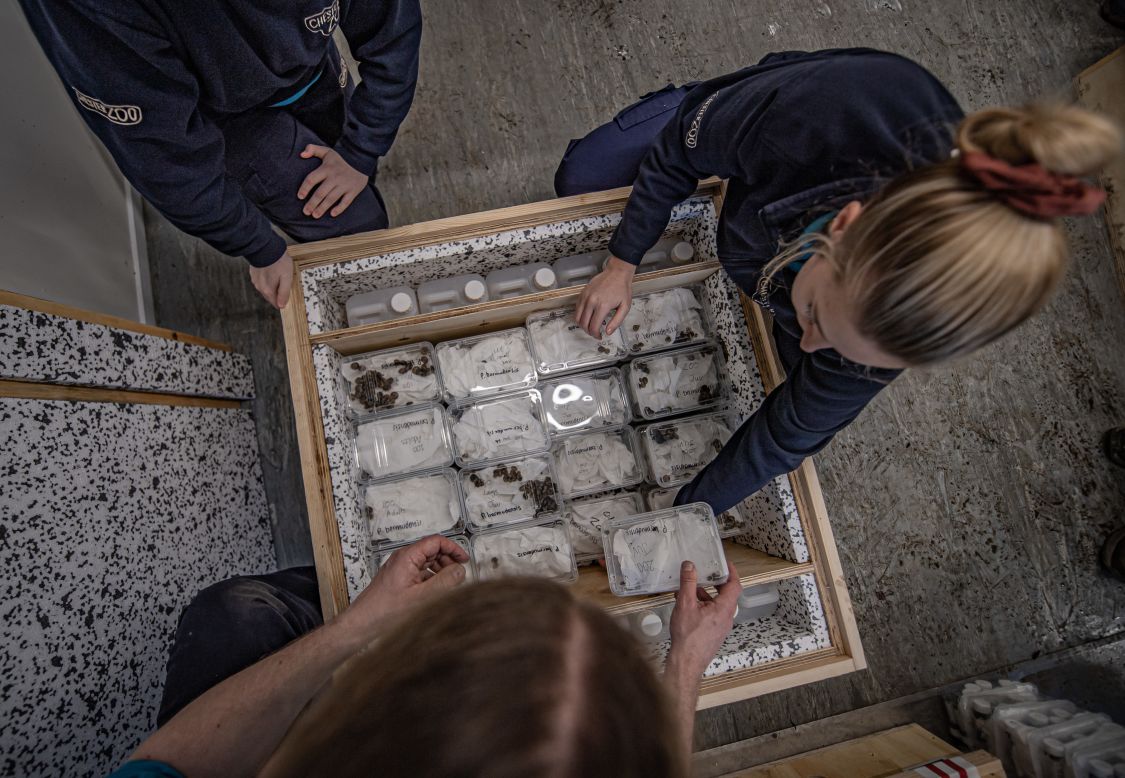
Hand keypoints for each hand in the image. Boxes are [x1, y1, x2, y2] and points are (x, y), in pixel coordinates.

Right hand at [248, 251, 293, 308]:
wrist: (266, 247)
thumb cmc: (279, 262)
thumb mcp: (287, 278)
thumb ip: (284, 293)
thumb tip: (281, 306)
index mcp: (267, 290)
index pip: (275, 303)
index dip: (282, 301)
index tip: (288, 295)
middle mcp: (259, 287)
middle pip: (270, 296)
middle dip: (278, 292)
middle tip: (285, 283)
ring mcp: (255, 280)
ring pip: (265, 288)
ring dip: (272, 285)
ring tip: (279, 275)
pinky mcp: (253, 273)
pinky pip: (262, 280)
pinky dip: (267, 278)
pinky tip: (272, 271)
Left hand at [297, 144, 368, 218]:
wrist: (361, 160)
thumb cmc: (340, 159)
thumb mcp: (327, 151)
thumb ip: (312, 149)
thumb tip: (301, 154)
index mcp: (326, 168)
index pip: (312, 179)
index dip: (304, 188)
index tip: (300, 196)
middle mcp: (335, 177)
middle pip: (320, 193)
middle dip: (312, 203)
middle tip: (305, 212)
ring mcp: (345, 185)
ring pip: (331, 199)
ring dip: (322, 208)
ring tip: (314, 215)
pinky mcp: (353, 191)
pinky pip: (346, 202)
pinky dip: (339, 208)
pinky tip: (332, 214)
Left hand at [336, 535, 467, 637]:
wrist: (363, 623)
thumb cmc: (384, 611)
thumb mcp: (421, 597)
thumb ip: (444, 582)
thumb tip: (460, 570)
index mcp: (407, 556)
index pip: (436, 541)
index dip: (453, 548)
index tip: (463, 559)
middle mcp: (403, 559)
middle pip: (432, 551)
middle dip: (448, 560)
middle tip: (459, 573)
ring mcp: (400, 569)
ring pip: (427, 562)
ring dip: (440, 571)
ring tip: (449, 585)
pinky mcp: (399, 580)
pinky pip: (420, 573)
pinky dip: (431, 579)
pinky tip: (436, 592)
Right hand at [575, 255, 635, 337]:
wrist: (616, 273)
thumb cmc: (622, 289)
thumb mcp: (625, 307)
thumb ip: (617, 321)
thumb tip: (608, 332)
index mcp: (602, 306)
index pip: (593, 326)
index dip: (595, 335)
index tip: (599, 337)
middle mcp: (591, 301)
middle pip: (584, 323)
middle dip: (588, 331)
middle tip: (594, 333)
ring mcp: (585, 297)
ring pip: (577, 317)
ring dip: (582, 325)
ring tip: (589, 326)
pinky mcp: (582, 293)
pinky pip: (577, 308)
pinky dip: (580, 315)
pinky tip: (587, 316)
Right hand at [666, 559, 740, 677]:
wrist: (686, 662)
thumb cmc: (688, 637)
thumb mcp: (685, 604)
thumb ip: (688, 583)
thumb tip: (690, 566)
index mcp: (724, 609)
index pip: (735, 585)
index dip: (732, 572)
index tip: (726, 564)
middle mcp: (726, 618)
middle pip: (726, 595)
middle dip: (715, 583)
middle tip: (707, 573)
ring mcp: (721, 627)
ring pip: (718, 605)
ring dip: (706, 595)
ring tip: (690, 590)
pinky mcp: (714, 633)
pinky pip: (712, 615)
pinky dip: (703, 606)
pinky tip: (688, 606)